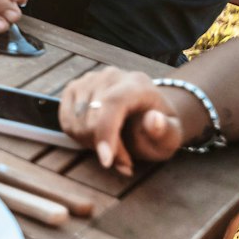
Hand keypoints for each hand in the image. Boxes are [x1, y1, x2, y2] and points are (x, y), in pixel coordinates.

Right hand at [59, 68, 194, 175]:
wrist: (148, 112)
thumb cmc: (160, 127)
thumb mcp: (172, 135)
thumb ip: (166, 130)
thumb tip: (154, 120)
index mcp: (137, 84)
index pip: (114, 103)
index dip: (106, 132)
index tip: (106, 161)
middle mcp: (110, 76)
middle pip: (94, 118)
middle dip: (107, 148)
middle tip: (125, 162)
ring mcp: (88, 80)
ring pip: (77, 122)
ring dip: (92, 144)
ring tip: (113, 149)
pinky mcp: (73, 89)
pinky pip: (66, 122)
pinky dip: (79, 137)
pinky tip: (97, 139)